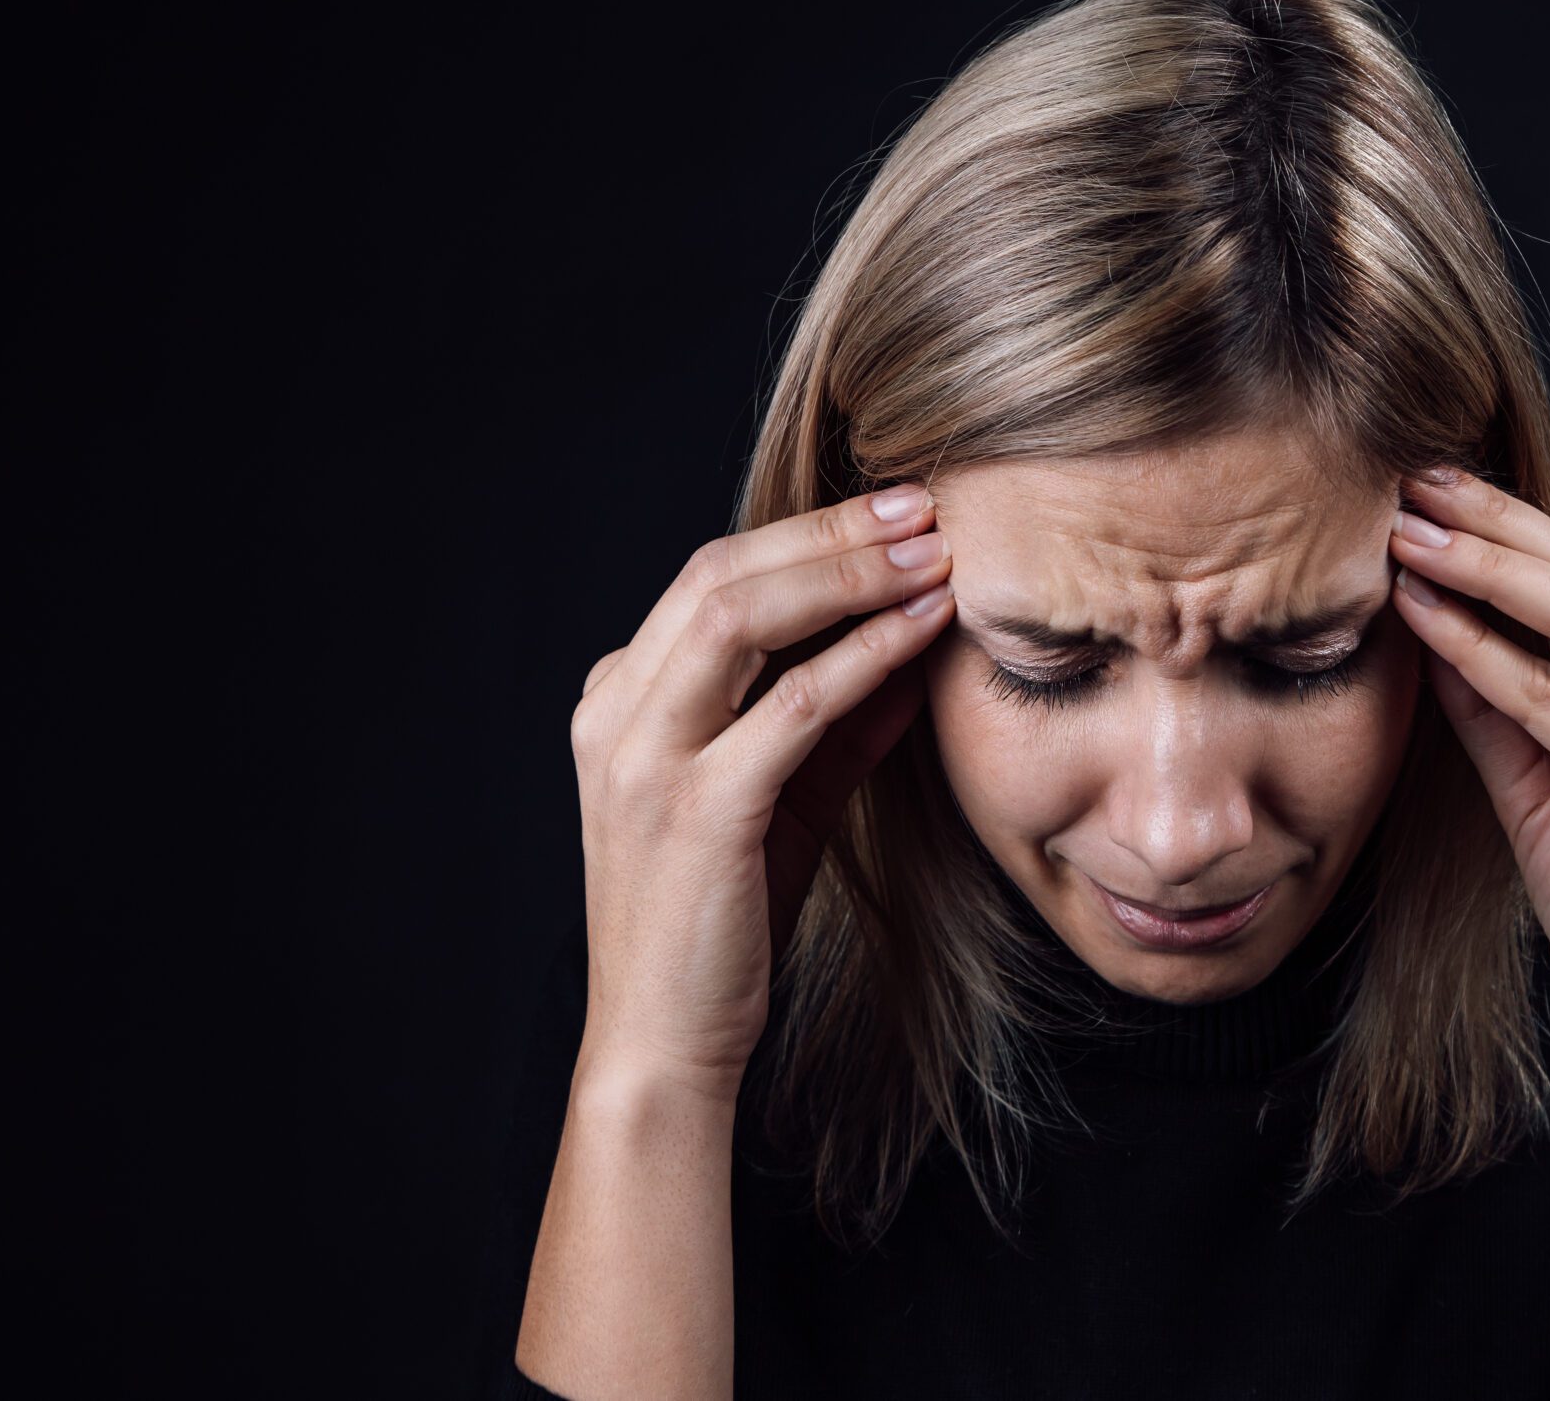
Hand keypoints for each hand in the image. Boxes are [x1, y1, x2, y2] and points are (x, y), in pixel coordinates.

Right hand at [566, 482, 956, 1101]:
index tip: (896, 510)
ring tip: (932, 551)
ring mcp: (645, 761)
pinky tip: (921, 629)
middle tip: (925, 506)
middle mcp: (617, 715)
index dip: (809, 533)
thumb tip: (913, 642)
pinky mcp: (696, 812)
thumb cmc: (722, 924)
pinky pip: (789, 708)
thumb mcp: (784, 801)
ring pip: (742, 619)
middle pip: (723, 576)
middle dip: (830, 532)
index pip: (714, 579)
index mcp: (621, 700)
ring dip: (847, 575)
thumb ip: (839, 722)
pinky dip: (861, 656)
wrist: (667, 1042)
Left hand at [1385, 467, 1549, 1070]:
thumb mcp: (1545, 782)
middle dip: (1499, 523)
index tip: (1438, 492)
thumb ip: (1501, 702)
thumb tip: (1431, 619)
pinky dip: (1486, 653)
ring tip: (1409, 530)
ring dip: (1488, 566)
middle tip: (1413, 479)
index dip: (1520, 529)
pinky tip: (1427, 618)